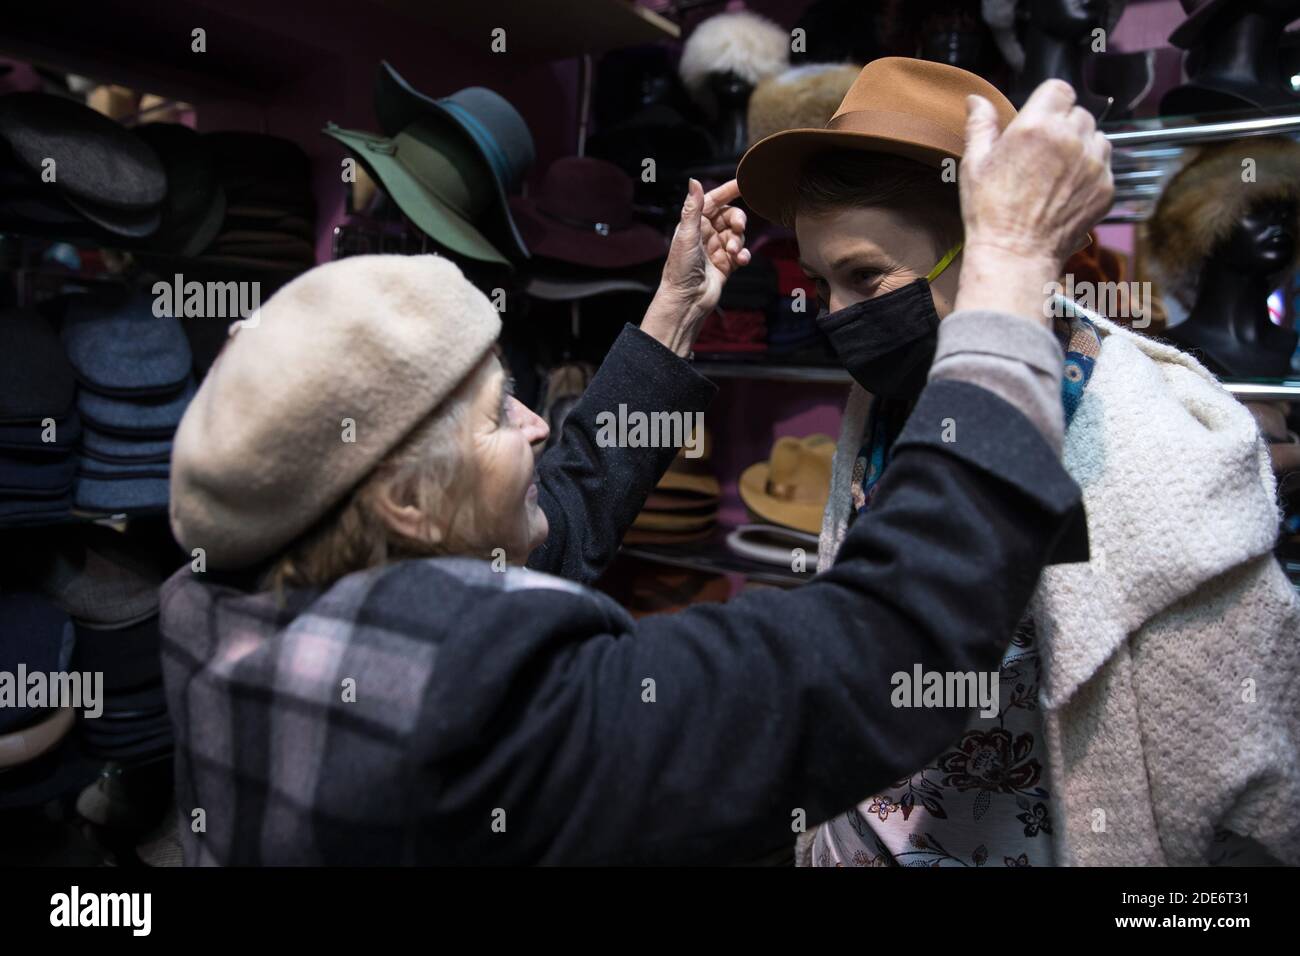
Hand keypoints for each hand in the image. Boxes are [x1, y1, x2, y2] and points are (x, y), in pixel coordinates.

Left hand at [641, 178, 750, 356]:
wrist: (687, 300)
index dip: (728, 190)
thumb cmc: (681, 268)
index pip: (713, 200)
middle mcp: (705, 234)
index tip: (744, 183)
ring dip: (738, 241)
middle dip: (737, 219)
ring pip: (737, 235)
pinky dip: (743, 254)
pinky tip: (740, 260)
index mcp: (694, 224)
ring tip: (732, 252)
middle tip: (739, 227)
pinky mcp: (726, 264)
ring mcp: (716, 249)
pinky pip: (741, 253)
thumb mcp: (687, 234)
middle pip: (729, 216)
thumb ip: (693, 208)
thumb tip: (693, 181)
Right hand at [953, 80, 1113, 323]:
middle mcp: (1071, 138)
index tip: (1040, 118)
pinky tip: (1067, 193)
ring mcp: (1094, 164)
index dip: (1049, 102)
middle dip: (1064, 126)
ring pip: (1097, 138)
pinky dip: (1091, 175)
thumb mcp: (974, 164)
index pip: (1059, 89)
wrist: (1016, 254)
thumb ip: (981, 125)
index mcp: (1037, 125)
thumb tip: (976, 99)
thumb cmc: (990, 211)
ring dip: (1082, 147)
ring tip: (1059, 172)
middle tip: (1043, 153)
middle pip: (1079, 114)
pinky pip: (1105, 168)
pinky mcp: (1106, 188)